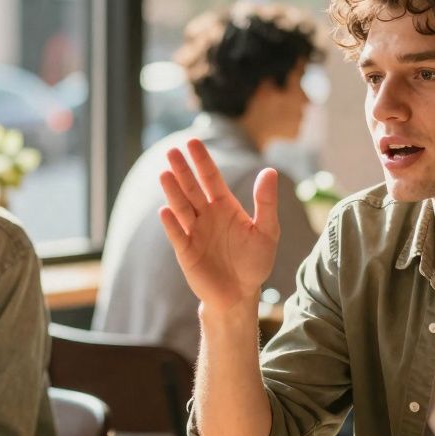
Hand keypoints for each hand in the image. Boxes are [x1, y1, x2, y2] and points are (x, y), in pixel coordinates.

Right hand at [157, 139, 279, 309]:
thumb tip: (269, 170)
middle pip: (192, 188)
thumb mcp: (267, 231)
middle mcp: (206, 216)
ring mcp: (194, 233)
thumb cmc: (254, 262)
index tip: (193, 141)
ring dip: (173, 192)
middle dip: (182, 170)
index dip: (202, 161)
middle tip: (172, 150)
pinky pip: (177, 235)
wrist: (241, 293)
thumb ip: (266, 202)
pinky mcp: (186, 252)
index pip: (211, 178)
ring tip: (165, 173)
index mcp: (225, 207)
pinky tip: (165, 210)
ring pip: (181, 208)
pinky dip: (171, 224)